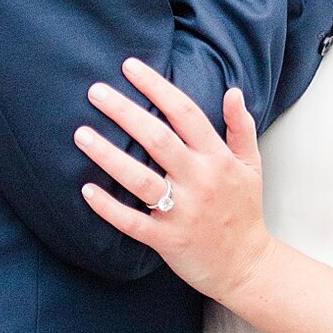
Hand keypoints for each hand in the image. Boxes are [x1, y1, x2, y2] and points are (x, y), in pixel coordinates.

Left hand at [74, 59, 274, 303]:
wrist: (247, 265)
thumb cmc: (244, 211)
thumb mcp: (252, 165)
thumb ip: (240, 127)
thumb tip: (232, 90)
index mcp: (217, 158)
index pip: (185, 113)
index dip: (156, 87)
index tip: (129, 66)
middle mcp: (200, 181)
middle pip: (157, 139)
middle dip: (125, 111)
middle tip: (94, 91)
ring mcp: (182, 211)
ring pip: (139, 179)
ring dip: (108, 155)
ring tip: (81, 134)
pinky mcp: (167, 240)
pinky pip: (132, 222)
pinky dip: (108, 207)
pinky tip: (85, 189)